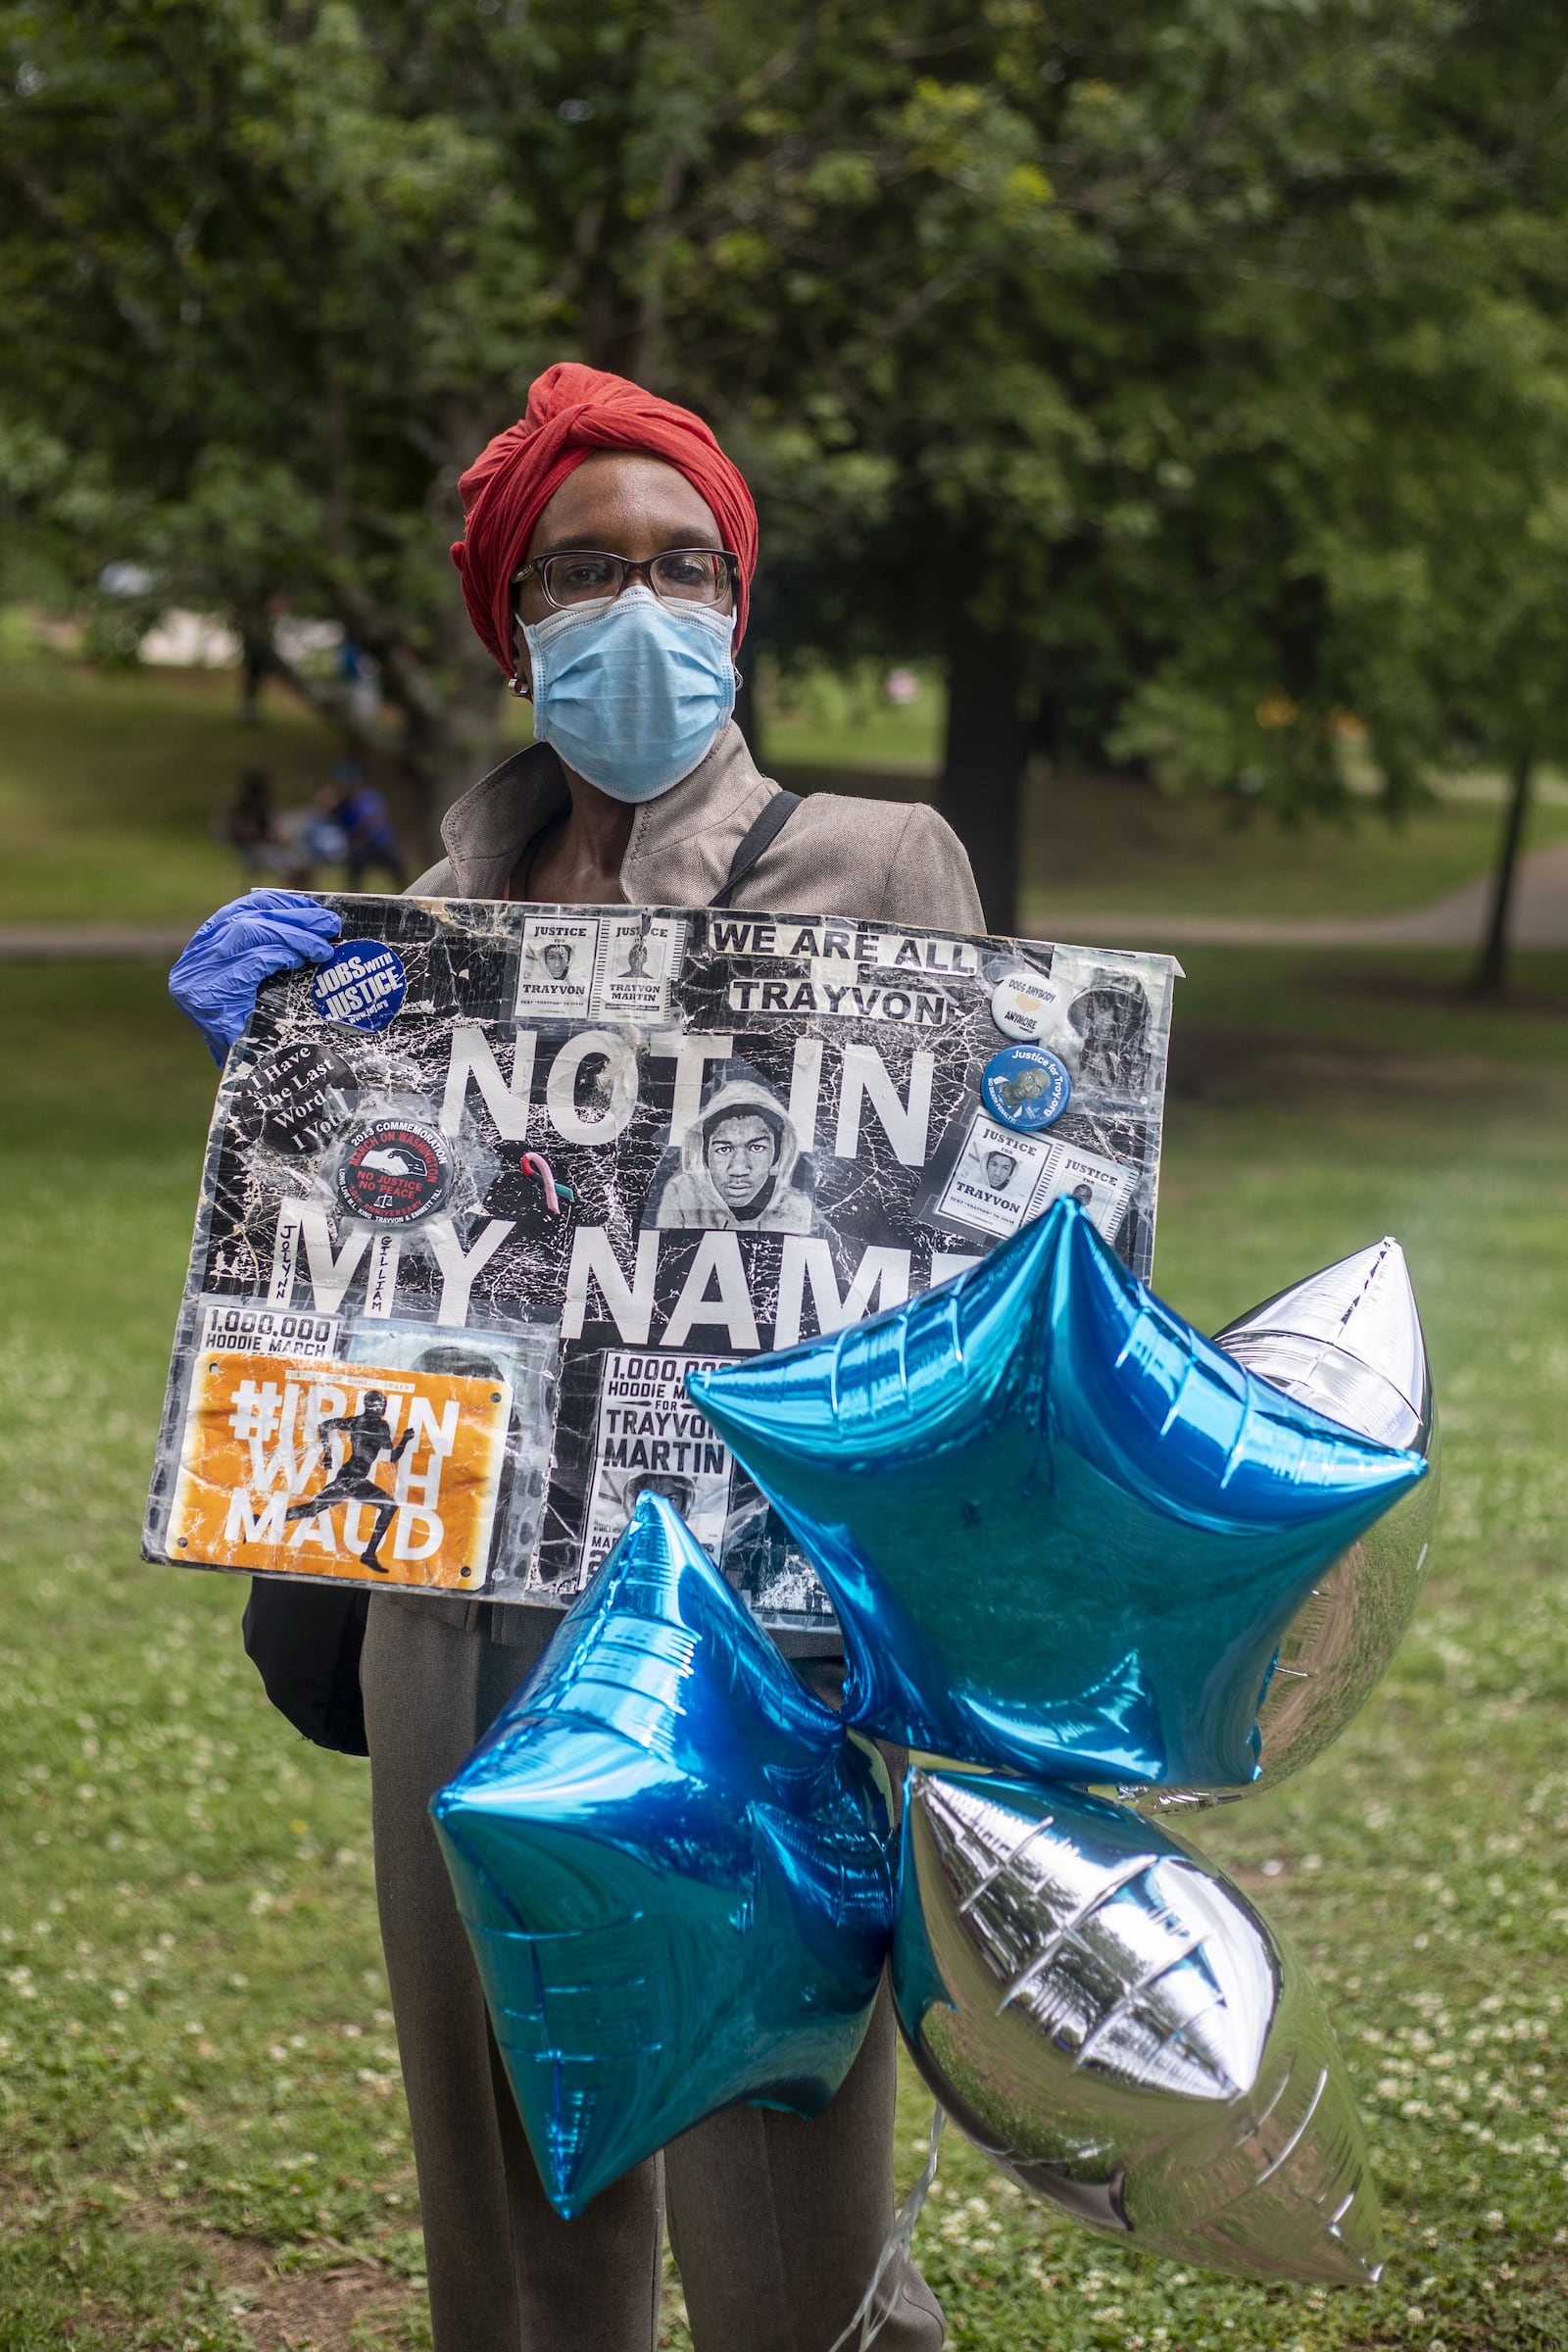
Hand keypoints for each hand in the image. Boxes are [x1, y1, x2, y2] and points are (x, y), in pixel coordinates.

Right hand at [169, 889, 341, 1063]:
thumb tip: (308, 930)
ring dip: (294, 935)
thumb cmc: (253, 1042)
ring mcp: (197, 981)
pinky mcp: (211, 996)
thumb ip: (265, 961)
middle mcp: (192, 966)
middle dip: (292, 918)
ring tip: (324, 944)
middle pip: (245, 921)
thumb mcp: (255, 993)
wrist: (244, 1087)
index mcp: (198, 959)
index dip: (274, 905)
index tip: (306, 905)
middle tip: (329, 923)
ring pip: (250, 934)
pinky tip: (304, 959)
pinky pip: (253, 961)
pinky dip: (282, 954)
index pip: (235, 913)